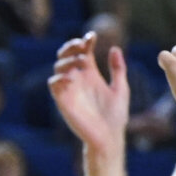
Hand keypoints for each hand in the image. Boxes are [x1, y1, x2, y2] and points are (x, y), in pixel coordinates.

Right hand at [48, 35, 129, 154]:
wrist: (109, 137)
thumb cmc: (116, 116)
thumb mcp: (121, 89)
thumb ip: (118, 69)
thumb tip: (115, 48)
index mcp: (91, 74)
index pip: (83, 51)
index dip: (85, 41)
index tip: (92, 37)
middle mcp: (78, 78)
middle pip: (67, 55)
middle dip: (71, 46)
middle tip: (81, 45)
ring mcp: (70, 89)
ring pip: (59, 66)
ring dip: (67, 60)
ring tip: (80, 62)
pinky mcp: (63, 101)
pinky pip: (54, 84)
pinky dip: (59, 78)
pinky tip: (71, 77)